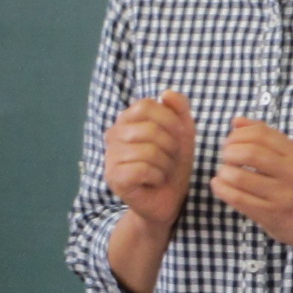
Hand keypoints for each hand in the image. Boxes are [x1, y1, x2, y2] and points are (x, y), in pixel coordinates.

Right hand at [104, 90, 195, 230]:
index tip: (177, 136)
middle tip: (170, 159)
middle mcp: (113, 136)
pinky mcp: (114, 178)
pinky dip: (157, 176)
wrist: (168, 200)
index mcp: (126, 121)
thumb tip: (166, 93)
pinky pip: (142, 169)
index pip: (145, 106)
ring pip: (147, 151)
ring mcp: (110, 157)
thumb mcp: (182, 133)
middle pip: (148, 129)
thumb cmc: (172, 164)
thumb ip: (179, 109)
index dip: (168, 119)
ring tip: (162, 171)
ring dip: (165, 164)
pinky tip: (154, 181)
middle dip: (170, 145)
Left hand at [212, 117, 292, 255]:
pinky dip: (221, 189)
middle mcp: (291, 173)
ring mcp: (281, 195)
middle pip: (250, 153)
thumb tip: (236, 121)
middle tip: (225, 156)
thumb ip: (264, 137)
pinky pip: (237, 198)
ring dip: (223, 171)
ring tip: (223, 172)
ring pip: (239, 176)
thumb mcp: (290, 158)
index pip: (261, 133)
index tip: (230, 140)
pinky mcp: (270, 215)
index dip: (238, 134)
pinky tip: (218, 185)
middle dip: (229, 151)